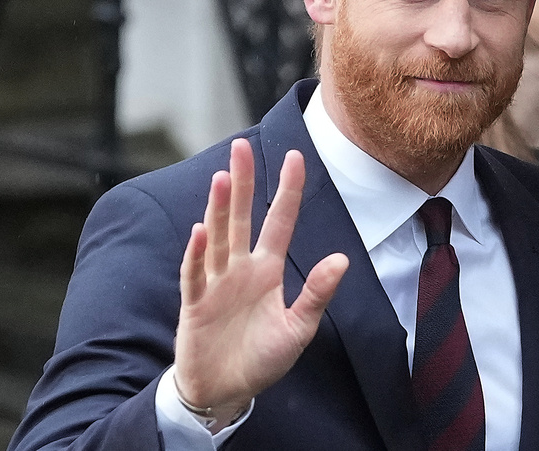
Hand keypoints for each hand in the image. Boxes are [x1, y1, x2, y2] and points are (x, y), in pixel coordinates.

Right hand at [173, 138, 348, 425]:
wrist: (225, 391)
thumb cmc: (261, 359)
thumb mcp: (298, 329)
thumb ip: (316, 294)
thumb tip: (342, 258)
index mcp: (267, 270)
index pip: (279, 221)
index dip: (287, 190)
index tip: (295, 156)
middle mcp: (240, 269)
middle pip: (240, 218)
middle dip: (241, 183)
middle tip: (238, 147)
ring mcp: (215, 283)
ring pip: (217, 238)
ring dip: (218, 209)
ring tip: (221, 177)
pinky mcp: (195, 304)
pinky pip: (195, 275)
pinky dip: (197, 254)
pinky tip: (200, 231)